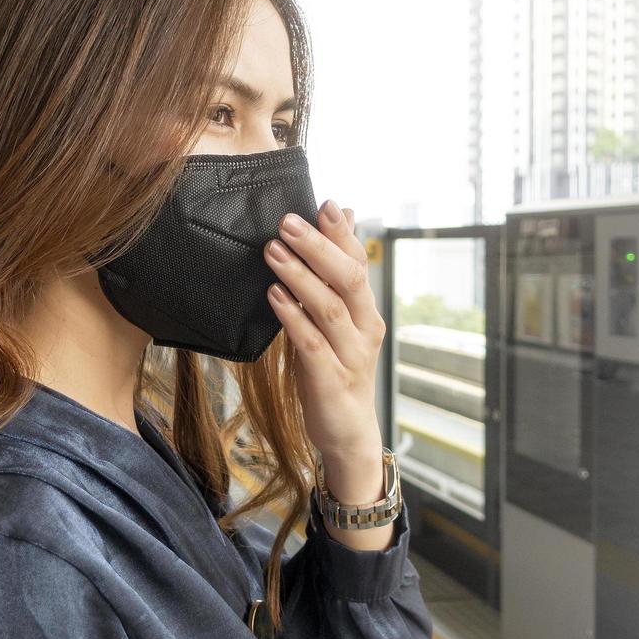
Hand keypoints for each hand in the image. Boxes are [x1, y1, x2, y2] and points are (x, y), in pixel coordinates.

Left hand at [263, 200, 385, 503]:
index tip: (322, 203)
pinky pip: (310, 343)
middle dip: (317, 247)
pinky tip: (273, 296)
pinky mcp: (330, 380)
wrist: (348, 435)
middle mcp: (364, 329)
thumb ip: (332, 282)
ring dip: (300, 276)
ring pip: (330, 307)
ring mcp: (350, 356)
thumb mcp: (336, 325)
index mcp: (366, 312)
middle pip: (349, 279)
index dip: (341, 233)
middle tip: (286, 222)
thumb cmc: (335, 371)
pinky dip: (292, 316)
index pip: (359, 263)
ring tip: (272, 251)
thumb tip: (338, 227)